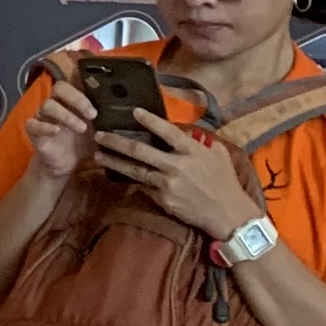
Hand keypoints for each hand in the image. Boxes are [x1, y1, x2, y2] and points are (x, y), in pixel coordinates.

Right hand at [24, 78, 98, 191]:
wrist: (66, 164)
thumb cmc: (83, 143)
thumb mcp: (98, 131)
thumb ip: (107, 120)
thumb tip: (130, 113)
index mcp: (71, 102)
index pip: (74, 84)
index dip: (84, 92)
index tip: (97, 110)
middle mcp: (56, 104)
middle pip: (59, 88)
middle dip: (76, 99)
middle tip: (92, 114)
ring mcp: (43, 116)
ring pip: (47, 105)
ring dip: (66, 115)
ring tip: (81, 128)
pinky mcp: (33, 131)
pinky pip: (32, 124)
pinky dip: (44, 126)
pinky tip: (56, 131)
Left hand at [92, 110, 257, 242]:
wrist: (227, 214)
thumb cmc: (224, 182)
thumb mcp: (218, 155)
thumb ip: (199, 142)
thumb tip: (184, 133)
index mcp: (192, 151)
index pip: (167, 132)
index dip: (150, 120)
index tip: (133, 111)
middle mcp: (177, 166)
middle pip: (139, 150)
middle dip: (116, 142)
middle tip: (98, 135)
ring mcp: (167, 184)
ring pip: (134, 170)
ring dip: (114, 162)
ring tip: (97, 155)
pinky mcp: (163, 200)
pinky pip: (144, 186)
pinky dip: (132, 179)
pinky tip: (117, 174)